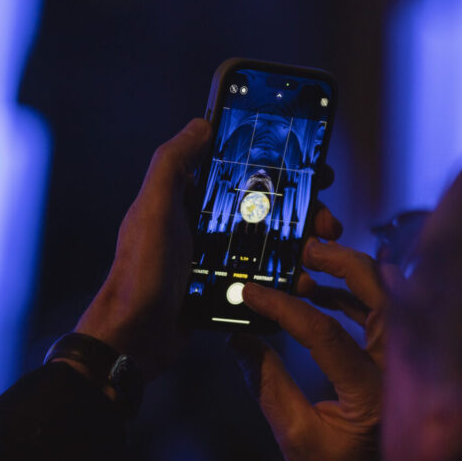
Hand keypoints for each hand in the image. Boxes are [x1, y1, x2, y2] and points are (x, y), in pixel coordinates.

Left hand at [77, 118, 339, 380]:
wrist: (133, 337)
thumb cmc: (140, 271)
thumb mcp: (154, 207)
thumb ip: (172, 162)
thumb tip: (201, 124)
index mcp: (188, 199)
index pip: (242, 170)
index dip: (279, 165)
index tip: (315, 169)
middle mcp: (203, 224)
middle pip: (266, 207)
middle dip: (303, 210)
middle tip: (328, 222)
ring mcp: (216, 257)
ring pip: (271, 241)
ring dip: (302, 244)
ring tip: (324, 252)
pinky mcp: (224, 289)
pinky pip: (264, 276)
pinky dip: (288, 276)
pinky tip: (307, 280)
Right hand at [232, 239, 418, 460]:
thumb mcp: (291, 435)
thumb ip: (265, 382)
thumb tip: (236, 337)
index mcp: (370, 396)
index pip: (326, 334)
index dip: (283, 308)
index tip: (249, 292)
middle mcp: (396, 373)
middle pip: (381, 295)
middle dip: (341, 264)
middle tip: (302, 250)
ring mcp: (402, 367)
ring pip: (386, 299)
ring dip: (349, 276)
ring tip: (305, 266)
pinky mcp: (397, 365)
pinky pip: (383, 316)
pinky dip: (353, 298)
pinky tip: (318, 294)